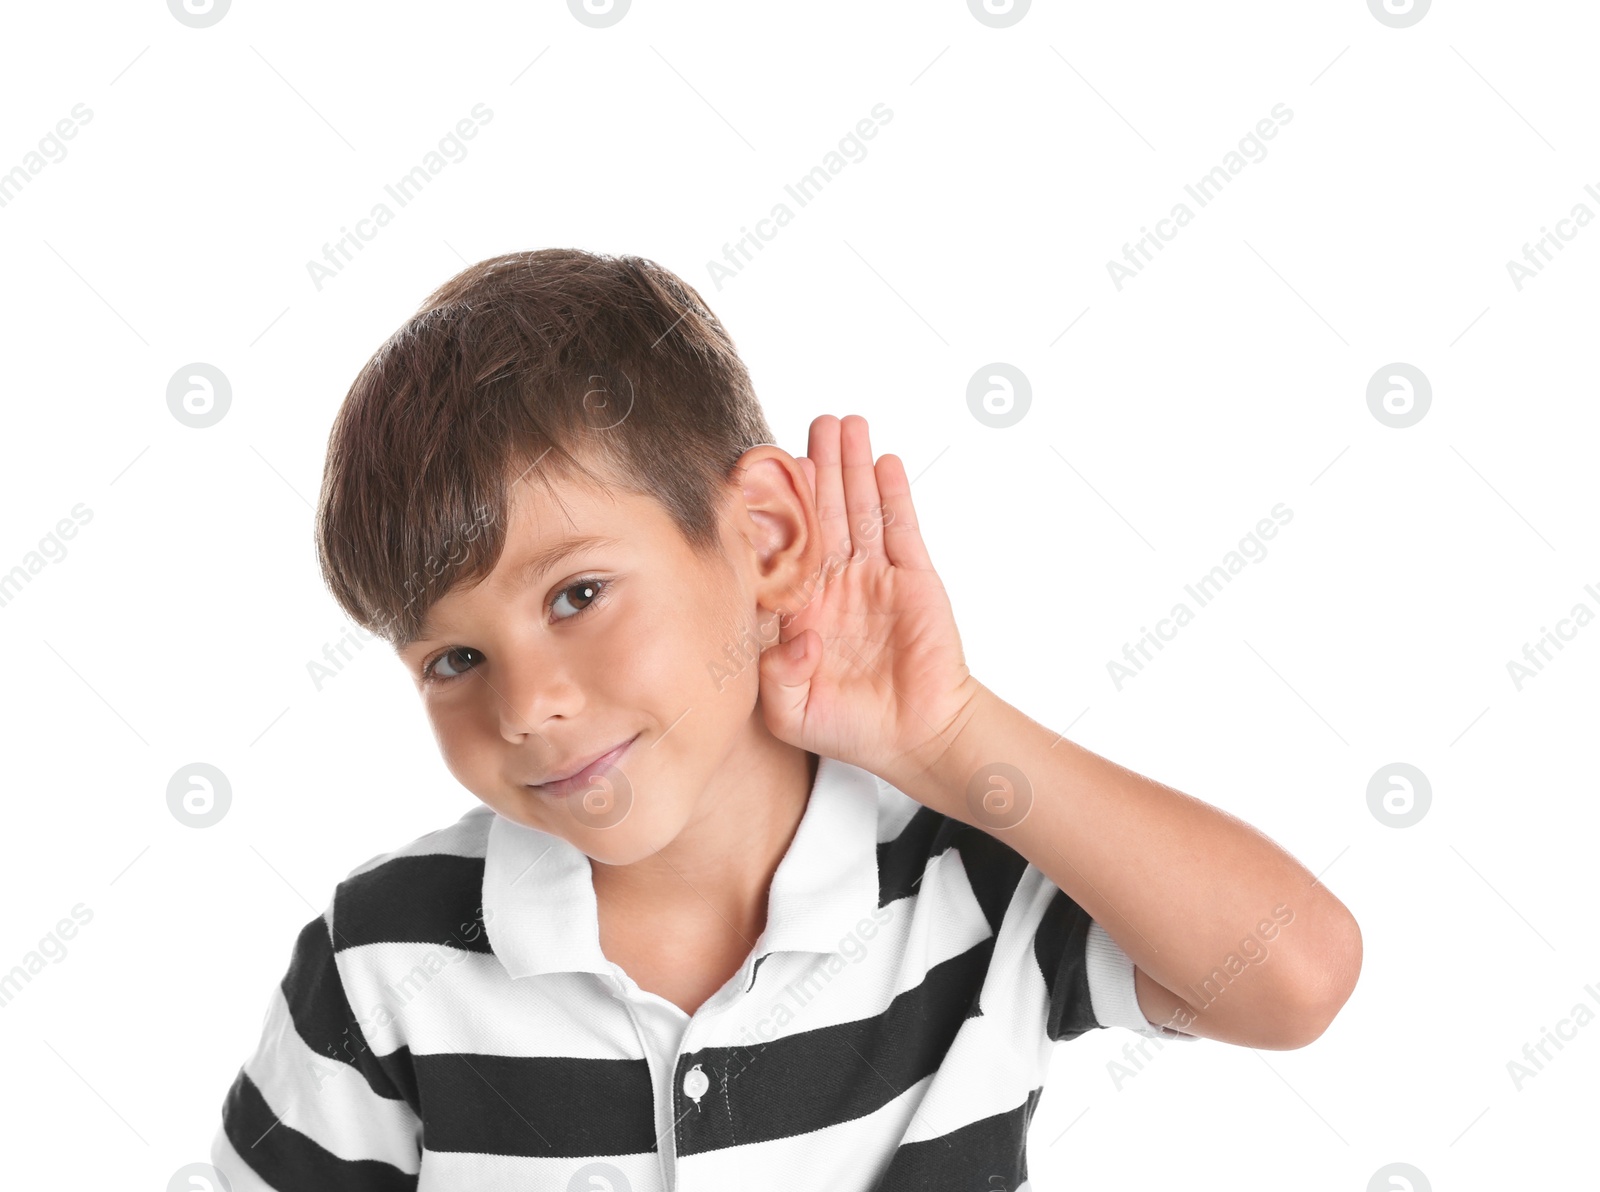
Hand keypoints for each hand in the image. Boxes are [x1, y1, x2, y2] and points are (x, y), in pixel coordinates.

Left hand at [756, 414, 982, 791]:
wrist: (917, 739)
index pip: (782, 547)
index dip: (776, 508)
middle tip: (812, 425)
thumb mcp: (790, 712)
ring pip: (859, 509)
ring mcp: (874, 578)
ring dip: (853, 466)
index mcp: (798, 608)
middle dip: (818, 467)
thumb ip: (775, 676)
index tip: (762, 470)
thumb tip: (796, 633)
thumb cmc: (851, 728)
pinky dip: (893, 495)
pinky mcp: (912, 578)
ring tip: (846, 425)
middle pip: (822, 513)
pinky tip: (885, 461)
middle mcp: (834, 584)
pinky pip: (901, 528)